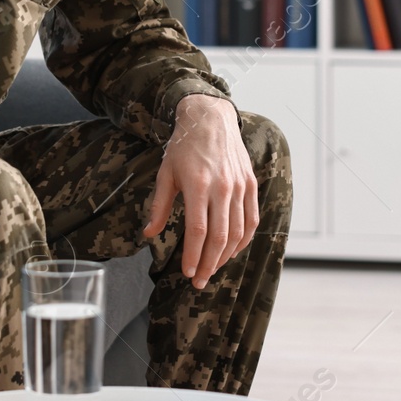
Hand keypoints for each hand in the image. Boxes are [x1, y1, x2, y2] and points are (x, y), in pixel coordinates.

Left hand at [143, 94, 258, 288]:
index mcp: (198, 185)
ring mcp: (240, 186)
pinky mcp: (250, 184)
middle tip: (199, 282)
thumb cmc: (183, 147)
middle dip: (209, 264)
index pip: (198, 231)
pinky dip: (244, 240)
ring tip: (212, 269)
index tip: (187, 273)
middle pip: (219, 237)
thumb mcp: (165, 174)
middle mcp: (222, 187)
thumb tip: (149, 234)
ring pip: (237, 232)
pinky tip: (232, 251)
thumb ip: (159, 207)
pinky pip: (251, 219)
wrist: (210, 118)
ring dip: (225, 256)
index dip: (193, 256)